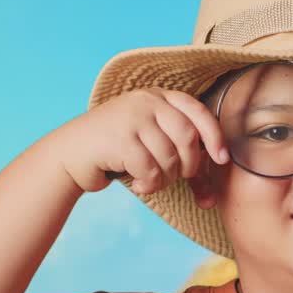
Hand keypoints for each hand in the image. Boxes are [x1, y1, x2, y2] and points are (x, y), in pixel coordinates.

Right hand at [55, 88, 229, 194]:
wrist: (71, 153)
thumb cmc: (118, 152)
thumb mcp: (151, 143)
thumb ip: (180, 156)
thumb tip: (212, 196)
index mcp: (159, 96)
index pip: (198, 111)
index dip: (214, 136)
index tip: (221, 159)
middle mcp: (146, 100)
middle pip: (188, 137)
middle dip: (189, 166)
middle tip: (176, 177)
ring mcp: (132, 117)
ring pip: (169, 157)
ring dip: (165, 179)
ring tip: (152, 181)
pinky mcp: (119, 138)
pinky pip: (151, 169)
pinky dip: (150, 184)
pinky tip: (140, 185)